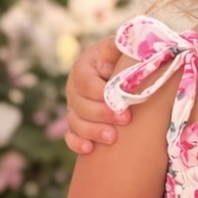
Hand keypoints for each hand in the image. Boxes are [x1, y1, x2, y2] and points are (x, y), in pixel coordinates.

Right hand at [65, 38, 127, 154]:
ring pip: (75, 121)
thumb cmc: (126, 60)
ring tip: (112, 138)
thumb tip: (106, 67)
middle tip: (124, 119)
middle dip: (100, 113)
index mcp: (84, 68)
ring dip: (92, 131)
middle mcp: (75, 88)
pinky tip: (89, 149)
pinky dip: (77, 143)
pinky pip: (71, 136)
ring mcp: (74, 107)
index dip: (102, 94)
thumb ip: (115, 48)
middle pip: (78, 103)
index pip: (85, 81)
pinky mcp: (78, 124)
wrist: (126, 74)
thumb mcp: (120, 48)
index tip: (123, 103)